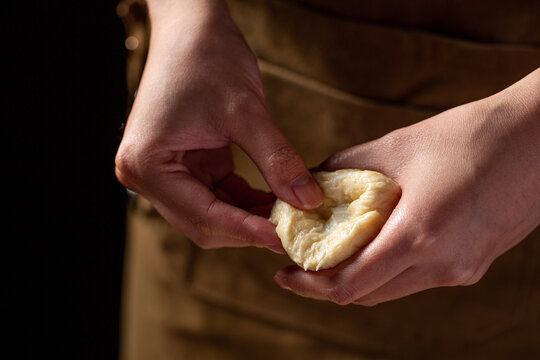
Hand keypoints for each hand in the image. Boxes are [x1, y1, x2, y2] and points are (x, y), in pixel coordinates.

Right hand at [115, 0, 322, 251]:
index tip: (286, 239)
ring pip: (211, 214)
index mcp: (147, 163)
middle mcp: (145, 174)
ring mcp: (162, 172)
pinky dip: (244, 202)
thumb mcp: (247, 112)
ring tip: (288, 215)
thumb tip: (308, 201)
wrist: (192, 27)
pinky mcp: (181, 165)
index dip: (248, 231)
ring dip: (249, 217)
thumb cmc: (208, 57)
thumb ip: (278, 161)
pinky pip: (215, 195)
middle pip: (203, 222)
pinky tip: (274, 200)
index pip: (202, 214)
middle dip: (249, 228)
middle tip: (293, 231)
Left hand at [274, 68, 539, 304]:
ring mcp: (463, 270)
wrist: (539, 138)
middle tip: (301, 263)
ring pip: (391, 291)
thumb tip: (310, 187)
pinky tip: (374, 246)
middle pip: (366, 295)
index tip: (285, 272)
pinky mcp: (473, 265)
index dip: (309, 284)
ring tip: (331, 254)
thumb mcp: (395, 146)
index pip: (349, 286)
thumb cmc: (468, 135)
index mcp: (419, 235)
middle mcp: (443, 265)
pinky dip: (387, 270)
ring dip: (357, 278)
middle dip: (327, 283)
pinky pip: (416, 280)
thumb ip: (343, 170)